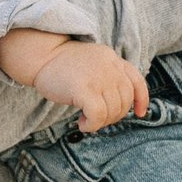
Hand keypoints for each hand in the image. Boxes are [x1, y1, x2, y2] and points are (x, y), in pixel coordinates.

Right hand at [31, 41, 149, 132]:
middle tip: (96, 118)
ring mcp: (98, 77)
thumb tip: (119, 107)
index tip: (140, 113)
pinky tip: (82, 124)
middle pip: (124, 101)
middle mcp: (110, 67)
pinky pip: (98, 116)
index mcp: (112, 59)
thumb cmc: (62, 65)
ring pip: (112, 111)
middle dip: (114, 116)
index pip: (137, 81)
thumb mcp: (93, 62)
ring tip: (86, 120)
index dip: (141, 99)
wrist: (40, 56)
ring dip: (101, 122)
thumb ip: (108, 75)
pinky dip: (92, 125)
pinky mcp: (84, 89)